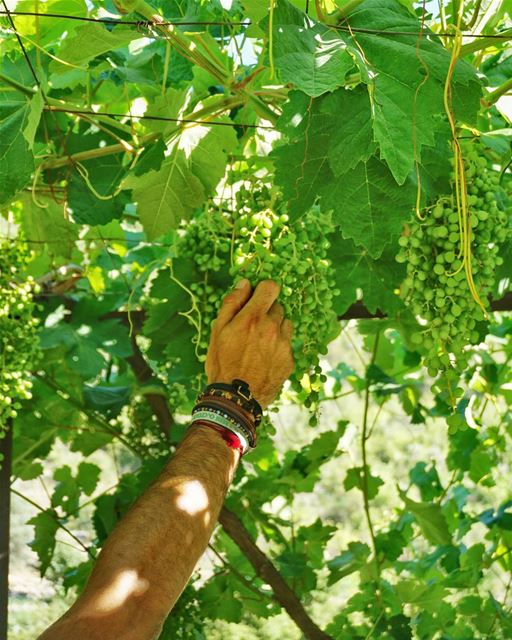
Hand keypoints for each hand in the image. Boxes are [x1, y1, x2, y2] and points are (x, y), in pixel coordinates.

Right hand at [205, 279, 294, 408]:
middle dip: (267, 312)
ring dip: (276, 328)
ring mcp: (284, 344)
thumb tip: (245, 283)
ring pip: (285, 324)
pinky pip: (287, 344)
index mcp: (253, 317)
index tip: (257, 298)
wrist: (235, 399)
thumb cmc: (222, 363)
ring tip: (259, 344)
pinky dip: (279, 347)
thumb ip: (232, 303)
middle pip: (278, 306)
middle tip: (252, 328)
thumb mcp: (218, 330)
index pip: (271, 287)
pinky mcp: (290, 360)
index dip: (263, 290)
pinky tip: (265, 358)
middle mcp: (273, 327)